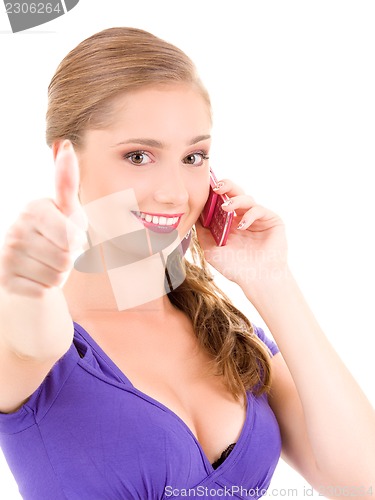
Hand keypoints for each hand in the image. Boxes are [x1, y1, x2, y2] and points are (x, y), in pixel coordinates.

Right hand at [0, 141, 86, 296]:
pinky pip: (44, 290)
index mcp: (34, 208)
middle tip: (59, 252)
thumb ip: (66, 181)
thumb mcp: (66, 210)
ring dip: (60, 274)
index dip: (78, 241)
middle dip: (71, 258)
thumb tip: (64, 144)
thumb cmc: (55, 236)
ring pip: (57, 275)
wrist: (29, 269)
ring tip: (48, 264)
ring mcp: (8, 255)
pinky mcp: (6, 280)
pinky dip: (47, 288)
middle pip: (68, 256)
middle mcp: (16, 228)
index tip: (70, 237)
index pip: (72, 234)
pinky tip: (37, 278)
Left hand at [195, 178, 287, 289]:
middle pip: (235, 193)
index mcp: (229, 222)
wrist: (256, 280)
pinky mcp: (271, 220)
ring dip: (235, 200)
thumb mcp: (211, 249)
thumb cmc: (235, 268)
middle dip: (226, 186)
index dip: (214, 194)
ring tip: (226, 208)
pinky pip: (259, 209)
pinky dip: (249, 214)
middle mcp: (242, 217)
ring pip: (247, 198)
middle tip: (216, 187)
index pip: (221, 201)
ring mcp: (257, 218)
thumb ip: (203, 232)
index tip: (205, 188)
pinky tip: (242, 225)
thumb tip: (195, 214)